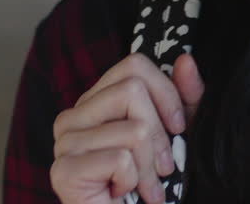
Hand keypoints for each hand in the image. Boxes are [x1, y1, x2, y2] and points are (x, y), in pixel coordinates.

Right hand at [50, 53, 205, 203]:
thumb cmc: (150, 180)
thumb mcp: (177, 132)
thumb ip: (185, 96)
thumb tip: (185, 60)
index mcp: (95, 101)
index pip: (133, 65)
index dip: (166, 93)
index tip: (178, 127)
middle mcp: (72, 116)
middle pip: (132, 90)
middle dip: (160, 134)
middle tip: (163, 166)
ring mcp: (64, 142)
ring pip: (133, 129)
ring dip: (149, 166)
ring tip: (145, 186)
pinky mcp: (64, 171)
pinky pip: (120, 159)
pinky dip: (133, 181)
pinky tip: (121, 193)